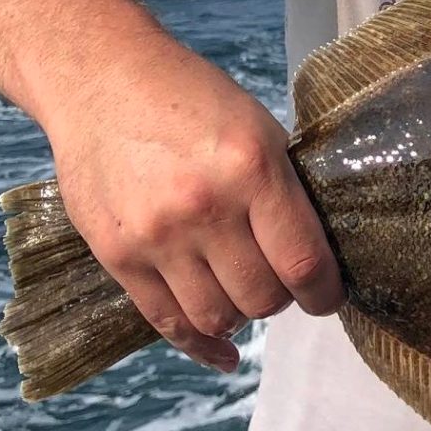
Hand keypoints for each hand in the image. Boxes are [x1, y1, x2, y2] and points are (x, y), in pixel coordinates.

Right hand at [48, 42, 343, 373]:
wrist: (101, 80)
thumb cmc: (190, 98)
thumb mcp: (257, 126)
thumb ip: (284, 189)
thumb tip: (320, 251)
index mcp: (252, 169)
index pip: (304, 263)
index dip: (326, 293)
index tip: (330, 296)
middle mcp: (206, 208)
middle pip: (263, 298)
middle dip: (283, 298)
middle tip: (280, 280)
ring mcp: (157, 237)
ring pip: (218, 318)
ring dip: (241, 315)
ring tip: (243, 290)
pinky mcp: (118, 256)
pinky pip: (166, 324)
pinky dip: (202, 345)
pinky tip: (223, 350)